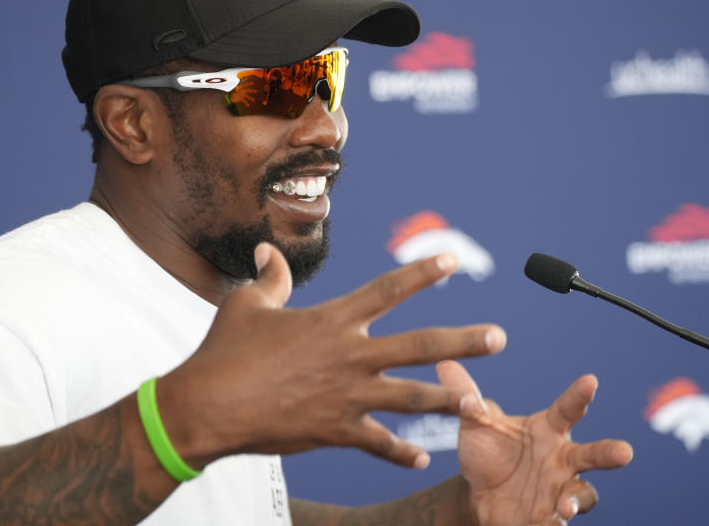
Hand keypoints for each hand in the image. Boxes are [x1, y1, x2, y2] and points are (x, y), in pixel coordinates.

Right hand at [158, 243, 507, 469]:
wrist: (209, 406)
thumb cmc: (225, 351)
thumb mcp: (248, 305)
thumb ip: (270, 278)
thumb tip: (267, 250)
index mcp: (332, 319)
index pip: (388, 289)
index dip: (422, 272)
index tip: (451, 260)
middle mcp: (350, 355)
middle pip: (420, 346)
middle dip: (463, 341)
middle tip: (499, 337)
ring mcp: (347, 396)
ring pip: (412, 398)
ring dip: (449, 400)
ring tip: (482, 405)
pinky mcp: (336, 431)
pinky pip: (378, 444)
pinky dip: (400, 453)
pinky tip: (422, 459)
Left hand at [437, 361, 632, 525]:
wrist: (478, 494)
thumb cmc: (488, 451)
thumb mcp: (475, 423)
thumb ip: (466, 397)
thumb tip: (445, 363)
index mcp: (548, 430)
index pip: (567, 410)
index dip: (579, 396)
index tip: (591, 381)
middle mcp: (561, 460)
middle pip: (593, 456)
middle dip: (609, 453)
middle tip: (625, 452)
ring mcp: (558, 491)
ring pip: (581, 496)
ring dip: (575, 500)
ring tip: (564, 506)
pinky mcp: (547, 518)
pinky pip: (556, 524)